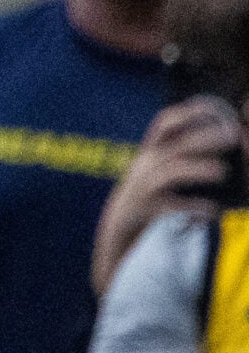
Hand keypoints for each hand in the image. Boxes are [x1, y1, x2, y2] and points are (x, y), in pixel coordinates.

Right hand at [92, 98, 241, 292]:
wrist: (118, 242)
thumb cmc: (146, 209)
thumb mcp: (157, 178)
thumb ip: (179, 161)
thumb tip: (219, 147)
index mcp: (150, 155)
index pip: (166, 123)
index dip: (191, 112)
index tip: (219, 110)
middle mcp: (143, 168)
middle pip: (174, 143)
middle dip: (204, 137)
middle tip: (233, 135)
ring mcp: (141, 190)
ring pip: (170, 171)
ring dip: (198, 169)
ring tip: (221, 172)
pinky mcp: (143, 214)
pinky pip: (170, 208)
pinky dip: (194, 208)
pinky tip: (212, 212)